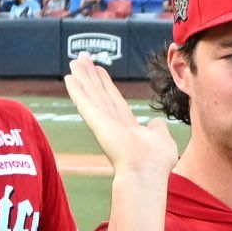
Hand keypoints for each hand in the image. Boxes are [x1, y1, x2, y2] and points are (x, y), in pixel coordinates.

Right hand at [64, 56, 174, 187]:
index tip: (99, 71)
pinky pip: (85, 102)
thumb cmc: (156, 162)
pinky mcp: (96, 122)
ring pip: (91, 94)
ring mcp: (103, 123)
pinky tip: (68, 77)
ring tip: (76, 60)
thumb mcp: (162, 140)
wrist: (146, 171)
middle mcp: (112, 125)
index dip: (106, 85)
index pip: (115, 102)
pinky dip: (76, 90)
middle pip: (100, 95)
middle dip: (91, 77)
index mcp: (128, 130)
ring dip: (83, 77)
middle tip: (82, 59)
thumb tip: (155, 123)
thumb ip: (158, 130)